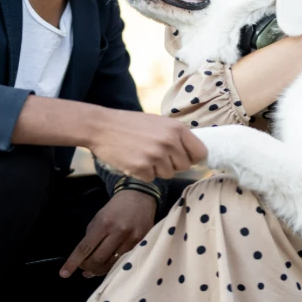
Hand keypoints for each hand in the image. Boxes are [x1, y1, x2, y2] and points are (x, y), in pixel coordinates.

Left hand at [60, 190, 158, 277]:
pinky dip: (113, 266)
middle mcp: (118, 232)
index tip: (64, 273)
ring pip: (111, 264)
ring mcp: (131, 239)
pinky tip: (108, 265)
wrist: (139, 197)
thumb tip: (84, 259)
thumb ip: (91, 238)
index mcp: (104, 224)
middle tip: (83, 268)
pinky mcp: (141, 243)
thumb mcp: (98, 218)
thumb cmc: (115, 209)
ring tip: (94, 270)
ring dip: (99, 270)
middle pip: (98, 259)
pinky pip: (124, 261)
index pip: (85, 248)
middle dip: (87, 267)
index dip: (73, 262)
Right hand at [89, 109, 206, 181]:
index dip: (192, 157)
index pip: (200, 152)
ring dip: (157, 169)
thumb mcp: (159, 122)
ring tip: (143, 155)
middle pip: (184, 167)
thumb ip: (176, 135)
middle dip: (173, 164)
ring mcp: (155, 156)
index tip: (184, 158)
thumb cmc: (131, 124)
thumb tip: (194, 153)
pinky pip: (151, 178)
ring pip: (168, 174)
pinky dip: (143, 173)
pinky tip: (133, 160)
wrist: (102, 127)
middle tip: (157, 155)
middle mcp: (169, 142)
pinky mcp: (141, 168)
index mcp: (177, 128)